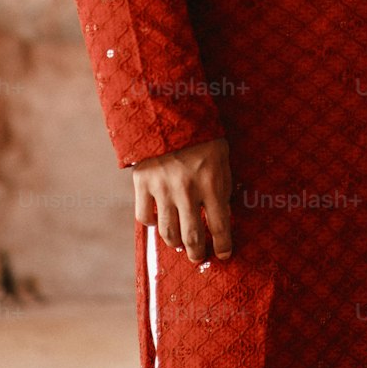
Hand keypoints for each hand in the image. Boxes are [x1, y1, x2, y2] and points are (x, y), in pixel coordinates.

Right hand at [132, 137, 232, 262]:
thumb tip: (221, 218)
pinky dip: (152, 223)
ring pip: (168, 232)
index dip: (223, 246)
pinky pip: (144, 217)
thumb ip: (222, 188)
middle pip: (192, 237)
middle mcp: (187, 189)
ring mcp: (162, 187)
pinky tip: (159, 221)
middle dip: (197, 252)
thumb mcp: (222, 159)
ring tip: (180, 244)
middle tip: (198, 255)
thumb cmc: (203, 136)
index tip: (224, 254)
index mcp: (211, 182)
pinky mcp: (142, 182)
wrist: (170, 111)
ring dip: (176, 243)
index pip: (220, 226)